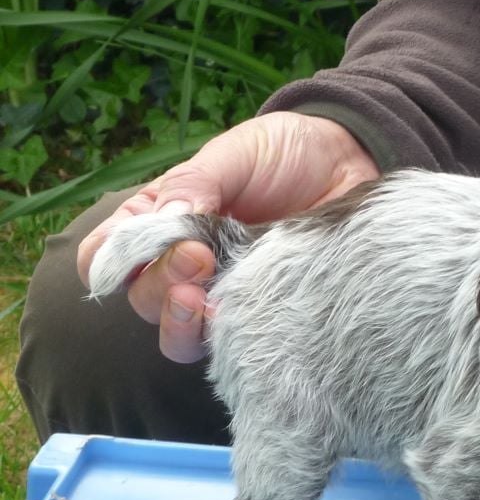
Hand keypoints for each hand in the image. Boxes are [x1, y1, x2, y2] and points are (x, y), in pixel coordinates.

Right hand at [78, 112, 380, 362]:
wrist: (352, 164)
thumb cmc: (286, 154)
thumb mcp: (235, 154)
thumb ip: (196, 183)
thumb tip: (164, 221)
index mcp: (160, 220)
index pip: (107, 256)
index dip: (109, 262)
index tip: (137, 249)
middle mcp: (184, 264)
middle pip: (142, 299)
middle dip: (160, 283)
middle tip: (198, 256)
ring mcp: (223, 293)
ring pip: (177, 335)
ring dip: (181, 322)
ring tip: (202, 298)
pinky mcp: (262, 313)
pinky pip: (231, 345)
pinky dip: (225, 338)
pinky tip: (239, 318)